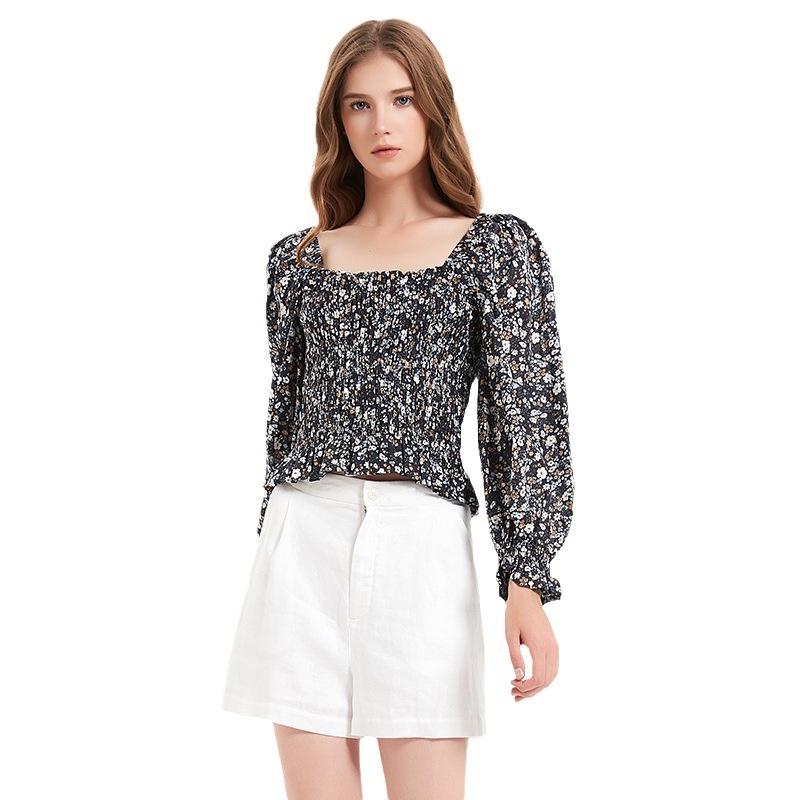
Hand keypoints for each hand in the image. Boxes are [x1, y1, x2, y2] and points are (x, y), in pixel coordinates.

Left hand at [506, 580, 558, 701]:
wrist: (527, 596)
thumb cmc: (516, 613)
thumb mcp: (510, 635)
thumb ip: (515, 657)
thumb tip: (518, 677)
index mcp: (540, 646)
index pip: (539, 678)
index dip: (526, 688)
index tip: (513, 686)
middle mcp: (551, 648)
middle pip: (546, 681)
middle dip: (531, 692)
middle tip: (514, 694)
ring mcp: (554, 646)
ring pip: (552, 676)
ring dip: (537, 687)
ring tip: (520, 690)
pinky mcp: (554, 645)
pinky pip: (552, 668)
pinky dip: (543, 678)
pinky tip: (529, 680)